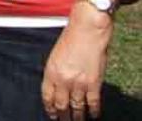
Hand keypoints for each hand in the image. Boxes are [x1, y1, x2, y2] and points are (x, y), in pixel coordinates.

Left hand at [41, 3, 112, 119]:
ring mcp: (79, 82)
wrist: (88, 29)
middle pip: (61, 105)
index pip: (47, 96)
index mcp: (50, 71)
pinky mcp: (94, 83)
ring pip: (77, 107)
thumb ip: (56, 72)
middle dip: (62, 116)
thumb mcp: (56, 55)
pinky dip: (93, 111)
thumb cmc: (71, 37)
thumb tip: (59, 87)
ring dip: (77, 117)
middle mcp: (63, 79)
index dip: (50, 108)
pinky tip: (93, 115)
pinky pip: (93, 103)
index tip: (52, 114)